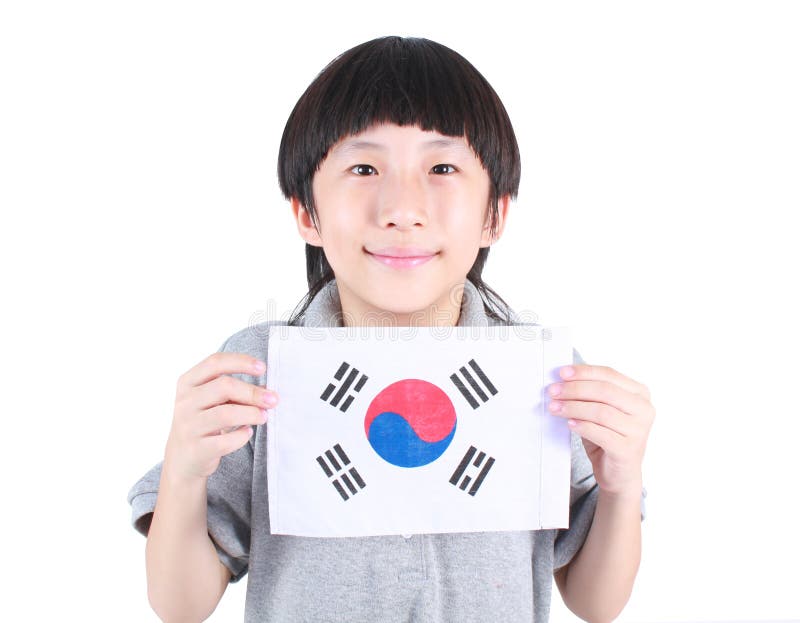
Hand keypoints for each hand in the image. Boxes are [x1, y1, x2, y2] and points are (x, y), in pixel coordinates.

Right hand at [162, 352, 278, 483]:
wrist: (182, 459)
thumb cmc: (203, 422)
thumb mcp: (213, 401)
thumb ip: (236, 392)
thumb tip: (267, 390)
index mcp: (188, 383)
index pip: (215, 362)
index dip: (241, 362)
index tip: (263, 368)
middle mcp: (185, 402)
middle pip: (224, 386)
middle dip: (253, 392)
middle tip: (273, 399)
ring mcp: (188, 426)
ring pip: (226, 414)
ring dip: (251, 414)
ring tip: (264, 416)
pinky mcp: (196, 449)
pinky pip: (225, 441)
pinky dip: (242, 436)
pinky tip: (247, 432)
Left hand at [547, 364, 653, 497]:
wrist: (619, 473)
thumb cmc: (608, 436)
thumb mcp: (600, 409)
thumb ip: (589, 393)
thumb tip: (563, 378)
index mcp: (640, 393)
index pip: (609, 374)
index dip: (584, 372)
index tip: (562, 373)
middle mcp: (644, 410)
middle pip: (605, 391)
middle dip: (575, 389)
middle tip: (554, 391)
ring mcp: (639, 430)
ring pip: (601, 411)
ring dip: (573, 407)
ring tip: (555, 407)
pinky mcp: (628, 450)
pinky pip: (601, 433)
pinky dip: (582, 426)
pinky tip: (570, 424)